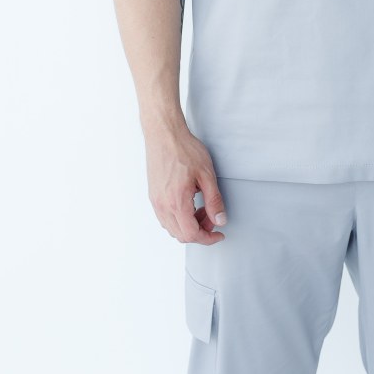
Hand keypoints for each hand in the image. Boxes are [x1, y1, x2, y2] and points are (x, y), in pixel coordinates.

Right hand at [143, 126, 227, 243]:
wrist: (164, 134)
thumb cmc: (184, 150)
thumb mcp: (207, 174)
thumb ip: (214, 200)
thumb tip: (220, 220)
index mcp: (177, 202)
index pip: (192, 234)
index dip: (208, 238)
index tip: (218, 234)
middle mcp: (163, 206)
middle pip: (181, 235)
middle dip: (200, 231)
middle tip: (212, 216)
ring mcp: (155, 201)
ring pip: (172, 228)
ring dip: (189, 225)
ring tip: (202, 207)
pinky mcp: (153, 195)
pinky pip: (165, 218)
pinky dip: (179, 218)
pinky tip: (190, 203)